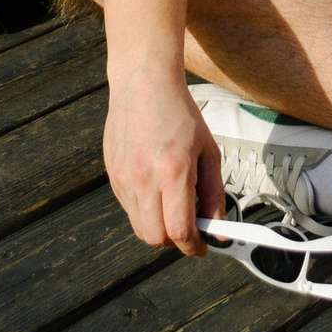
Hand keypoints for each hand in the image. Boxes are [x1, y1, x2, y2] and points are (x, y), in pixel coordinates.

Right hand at [103, 70, 220, 256]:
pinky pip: (129, 208)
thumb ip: (214, 194)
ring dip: (159, 227)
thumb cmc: (179, 113)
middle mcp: (143, 177)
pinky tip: (156, 188)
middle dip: (175, 241)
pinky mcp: (112, 174)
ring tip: (174, 204)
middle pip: (155, 237)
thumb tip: (219, 227)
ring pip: (139, 227)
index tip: (203, 247)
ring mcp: (123, 177)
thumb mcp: (208, 152)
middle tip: (190, 228)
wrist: (144, 84)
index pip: (179, 230)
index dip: (194, 246)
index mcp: (172, 170)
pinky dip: (145, 210)